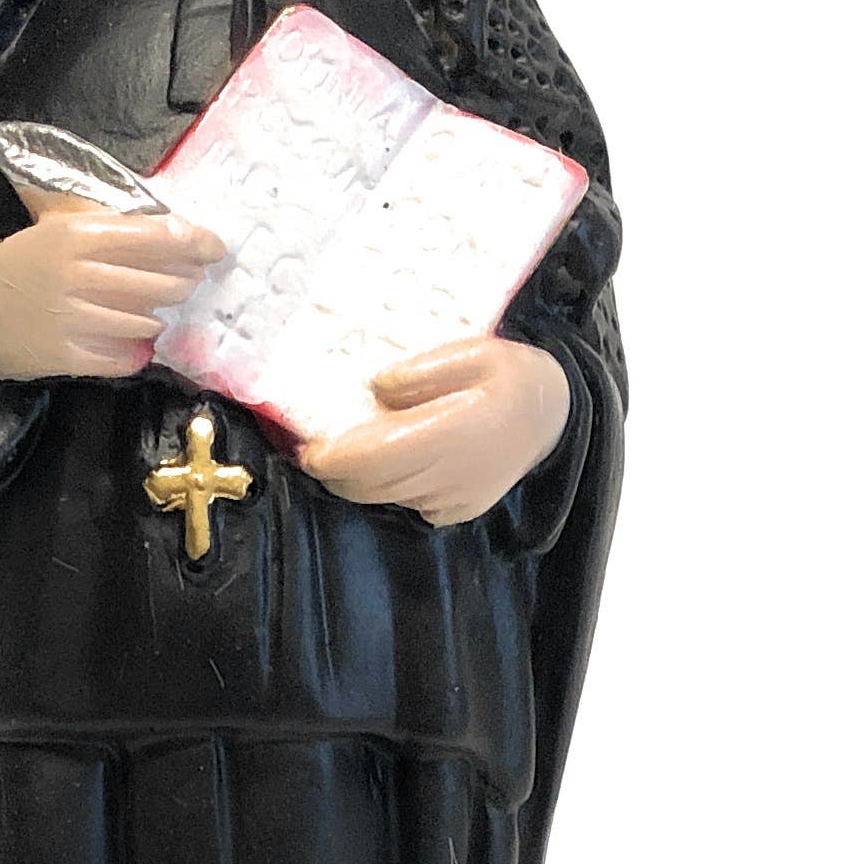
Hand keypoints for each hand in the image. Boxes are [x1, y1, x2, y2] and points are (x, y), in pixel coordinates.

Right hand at [0, 193, 222, 382]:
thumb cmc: (27, 261)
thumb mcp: (61, 227)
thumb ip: (111, 229)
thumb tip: (178, 234)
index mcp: (77, 235)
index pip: (154, 236)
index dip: (195, 242)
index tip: (216, 248)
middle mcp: (77, 275)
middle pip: (160, 282)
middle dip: (185, 283)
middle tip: (190, 282)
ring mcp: (72, 318)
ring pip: (147, 322)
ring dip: (159, 318)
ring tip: (157, 310)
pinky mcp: (67, 354)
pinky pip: (124, 357)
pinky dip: (137, 352)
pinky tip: (136, 342)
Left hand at [298, 336, 571, 526]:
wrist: (554, 416)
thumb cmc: (510, 376)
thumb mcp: (473, 351)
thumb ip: (424, 370)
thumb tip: (377, 388)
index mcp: (453, 434)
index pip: (376, 459)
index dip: (334, 459)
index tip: (309, 448)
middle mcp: (451, 477)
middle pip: (371, 486)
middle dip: (336, 471)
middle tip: (316, 448)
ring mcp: (454, 501)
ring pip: (385, 498)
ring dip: (358, 480)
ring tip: (344, 452)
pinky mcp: (459, 511)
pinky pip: (408, 504)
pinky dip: (388, 487)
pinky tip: (390, 461)